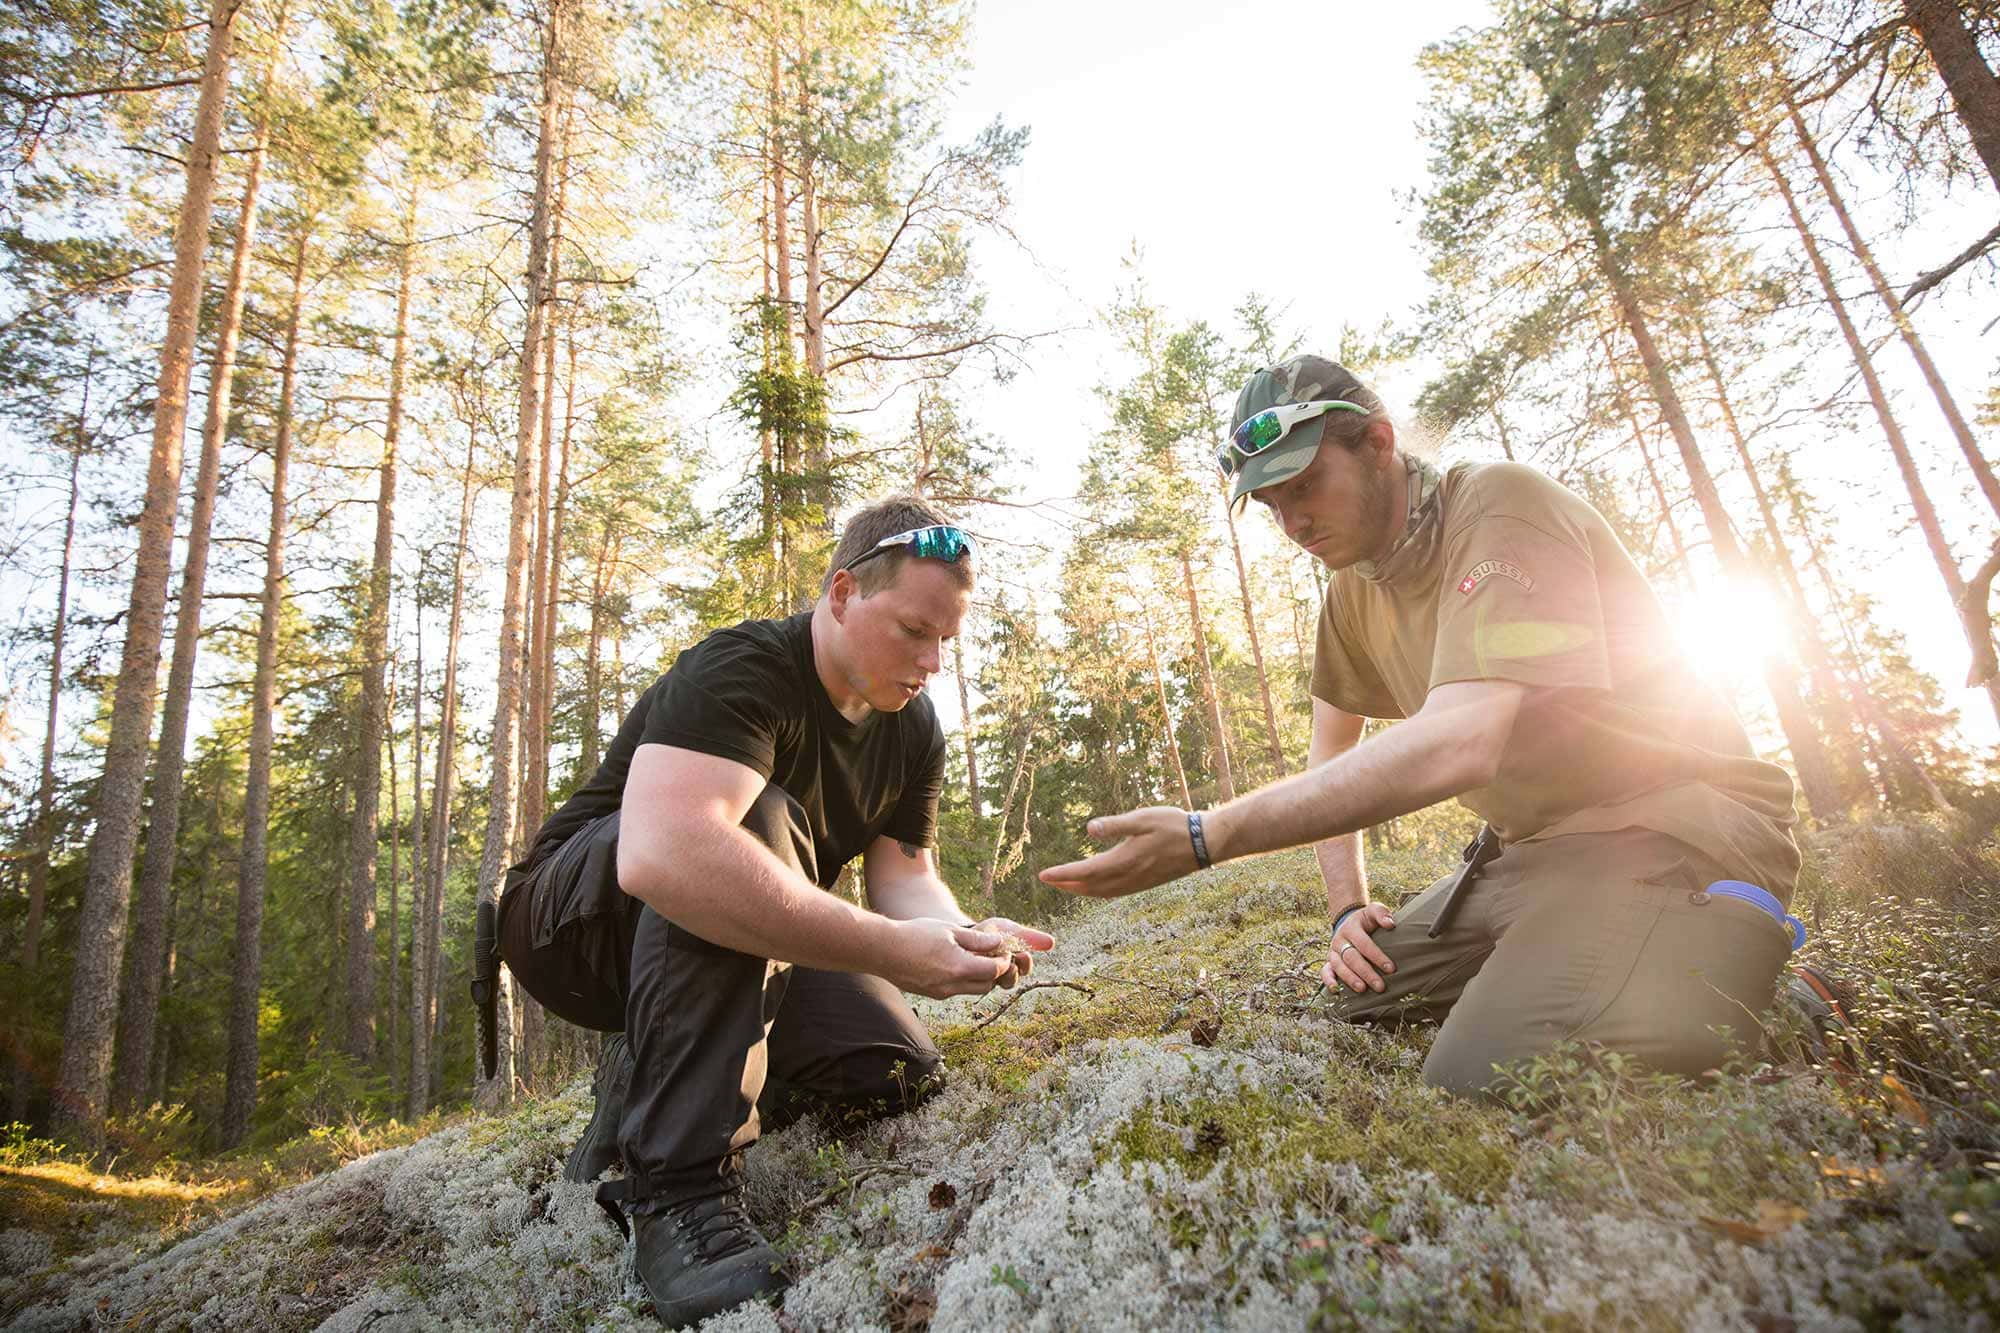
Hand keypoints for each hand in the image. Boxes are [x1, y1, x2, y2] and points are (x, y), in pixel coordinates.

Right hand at [885, 918, 1017, 999]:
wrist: (883, 949)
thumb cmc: (915, 934)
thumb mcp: (949, 930)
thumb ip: (977, 939)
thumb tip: (998, 942)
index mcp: (960, 968)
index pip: (994, 972)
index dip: (1003, 962)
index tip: (1003, 952)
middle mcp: (951, 986)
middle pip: (985, 986)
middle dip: (993, 973)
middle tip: (991, 957)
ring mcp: (940, 992)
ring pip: (969, 990)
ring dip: (977, 978)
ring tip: (972, 959)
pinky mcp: (930, 994)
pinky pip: (954, 990)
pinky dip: (961, 980)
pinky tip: (952, 964)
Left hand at [967, 916, 1054, 987]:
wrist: (965, 931)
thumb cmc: (992, 931)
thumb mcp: (1012, 931)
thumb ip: (1031, 938)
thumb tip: (1052, 943)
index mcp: (1014, 963)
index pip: (1024, 969)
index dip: (1025, 964)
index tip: (1024, 954)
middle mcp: (1000, 974)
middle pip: (1010, 980)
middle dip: (1012, 971)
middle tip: (1008, 960)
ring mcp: (984, 976)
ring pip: (993, 982)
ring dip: (995, 972)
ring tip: (993, 960)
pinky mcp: (969, 976)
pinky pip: (976, 979)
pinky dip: (978, 969)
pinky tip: (977, 959)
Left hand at [1038, 807, 1197, 897]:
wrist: (1204, 844)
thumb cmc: (1174, 826)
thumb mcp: (1142, 818)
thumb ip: (1115, 825)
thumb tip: (1089, 829)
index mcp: (1124, 860)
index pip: (1085, 871)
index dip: (1063, 874)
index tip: (1043, 876)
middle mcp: (1129, 876)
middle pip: (1090, 887)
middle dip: (1068, 885)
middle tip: (1050, 881)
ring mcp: (1138, 883)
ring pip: (1103, 892)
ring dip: (1083, 890)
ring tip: (1068, 885)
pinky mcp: (1146, 883)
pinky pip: (1116, 892)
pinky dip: (1100, 892)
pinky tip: (1098, 886)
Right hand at [1324, 903, 1396, 993]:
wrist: (1349, 922)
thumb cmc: (1366, 920)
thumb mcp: (1373, 911)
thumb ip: (1381, 913)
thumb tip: (1390, 924)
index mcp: (1351, 927)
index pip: (1363, 943)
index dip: (1376, 956)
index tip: (1391, 969)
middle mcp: (1340, 939)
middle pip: (1351, 957)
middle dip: (1366, 973)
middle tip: (1380, 986)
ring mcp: (1333, 951)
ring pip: (1339, 966)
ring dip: (1350, 978)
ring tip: (1363, 989)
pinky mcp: (1329, 961)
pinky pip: (1325, 970)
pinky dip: (1328, 980)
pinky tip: (1336, 990)